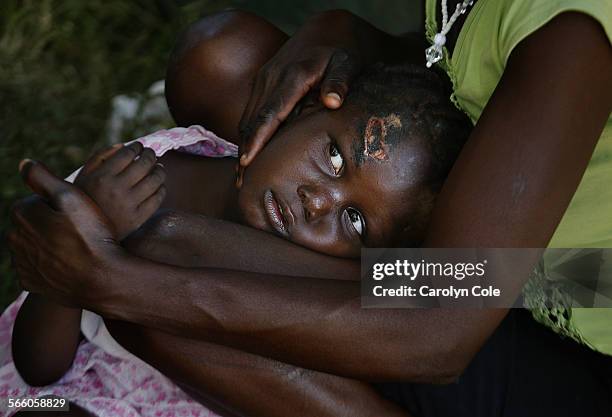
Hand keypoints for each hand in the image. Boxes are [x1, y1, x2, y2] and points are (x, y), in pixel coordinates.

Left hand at [8, 160, 121, 307]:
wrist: (101, 279)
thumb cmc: (91, 235)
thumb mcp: (73, 198)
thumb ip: (45, 178)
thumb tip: (24, 163)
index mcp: (22, 214)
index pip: (37, 200)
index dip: (60, 204)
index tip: (79, 213)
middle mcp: (14, 238)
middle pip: (35, 223)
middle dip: (53, 223)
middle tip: (81, 230)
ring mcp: (21, 262)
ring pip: (36, 244)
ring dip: (51, 243)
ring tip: (78, 247)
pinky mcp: (29, 282)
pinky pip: (37, 266)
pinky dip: (49, 263)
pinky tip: (69, 263)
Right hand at [74, 142, 165, 239]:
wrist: (84, 234)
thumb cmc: (85, 199)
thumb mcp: (84, 176)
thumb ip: (100, 157)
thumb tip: (123, 145)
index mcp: (102, 176)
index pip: (127, 153)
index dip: (136, 147)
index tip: (138, 146)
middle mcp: (116, 189)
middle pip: (144, 164)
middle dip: (150, 155)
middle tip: (151, 154)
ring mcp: (129, 204)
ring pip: (155, 180)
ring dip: (160, 170)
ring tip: (158, 168)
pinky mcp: (138, 218)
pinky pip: (157, 198)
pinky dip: (161, 188)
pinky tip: (159, 185)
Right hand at [236, 11, 367, 185]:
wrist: (325, 36)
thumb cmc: (341, 56)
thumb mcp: (347, 65)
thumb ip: (340, 82)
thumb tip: (332, 102)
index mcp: (291, 77)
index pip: (269, 114)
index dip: (257, 140)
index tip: (247, 163)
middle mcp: (271, 78)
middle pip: (251, 121)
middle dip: (244, 152)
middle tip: (240, 184)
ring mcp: (263, 80)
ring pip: (246, 119)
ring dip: (243, 147)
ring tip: (241, 177)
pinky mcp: (261, 85)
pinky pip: (250, 113)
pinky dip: (247, 136)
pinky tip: (248, 156)